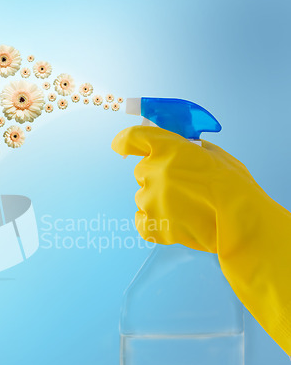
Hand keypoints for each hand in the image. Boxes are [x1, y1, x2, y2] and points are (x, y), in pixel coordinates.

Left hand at [111, 125, 262, 253]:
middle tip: (182, 186)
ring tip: (185, 207)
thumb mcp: (210, 153)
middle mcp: (152, 172)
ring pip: (143, 197)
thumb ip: (184, 148)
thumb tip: (173, 148)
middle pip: (141, 172)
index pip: (132, 138)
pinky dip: (153, 222)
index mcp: (166, 148)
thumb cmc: (232, 184)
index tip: (122, 146)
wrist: (242, 219)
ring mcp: (150, 200)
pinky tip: (171, 221)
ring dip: (157, 199)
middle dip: (156, 176)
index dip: (125, 142)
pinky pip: (141, 221)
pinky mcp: (153, 225)